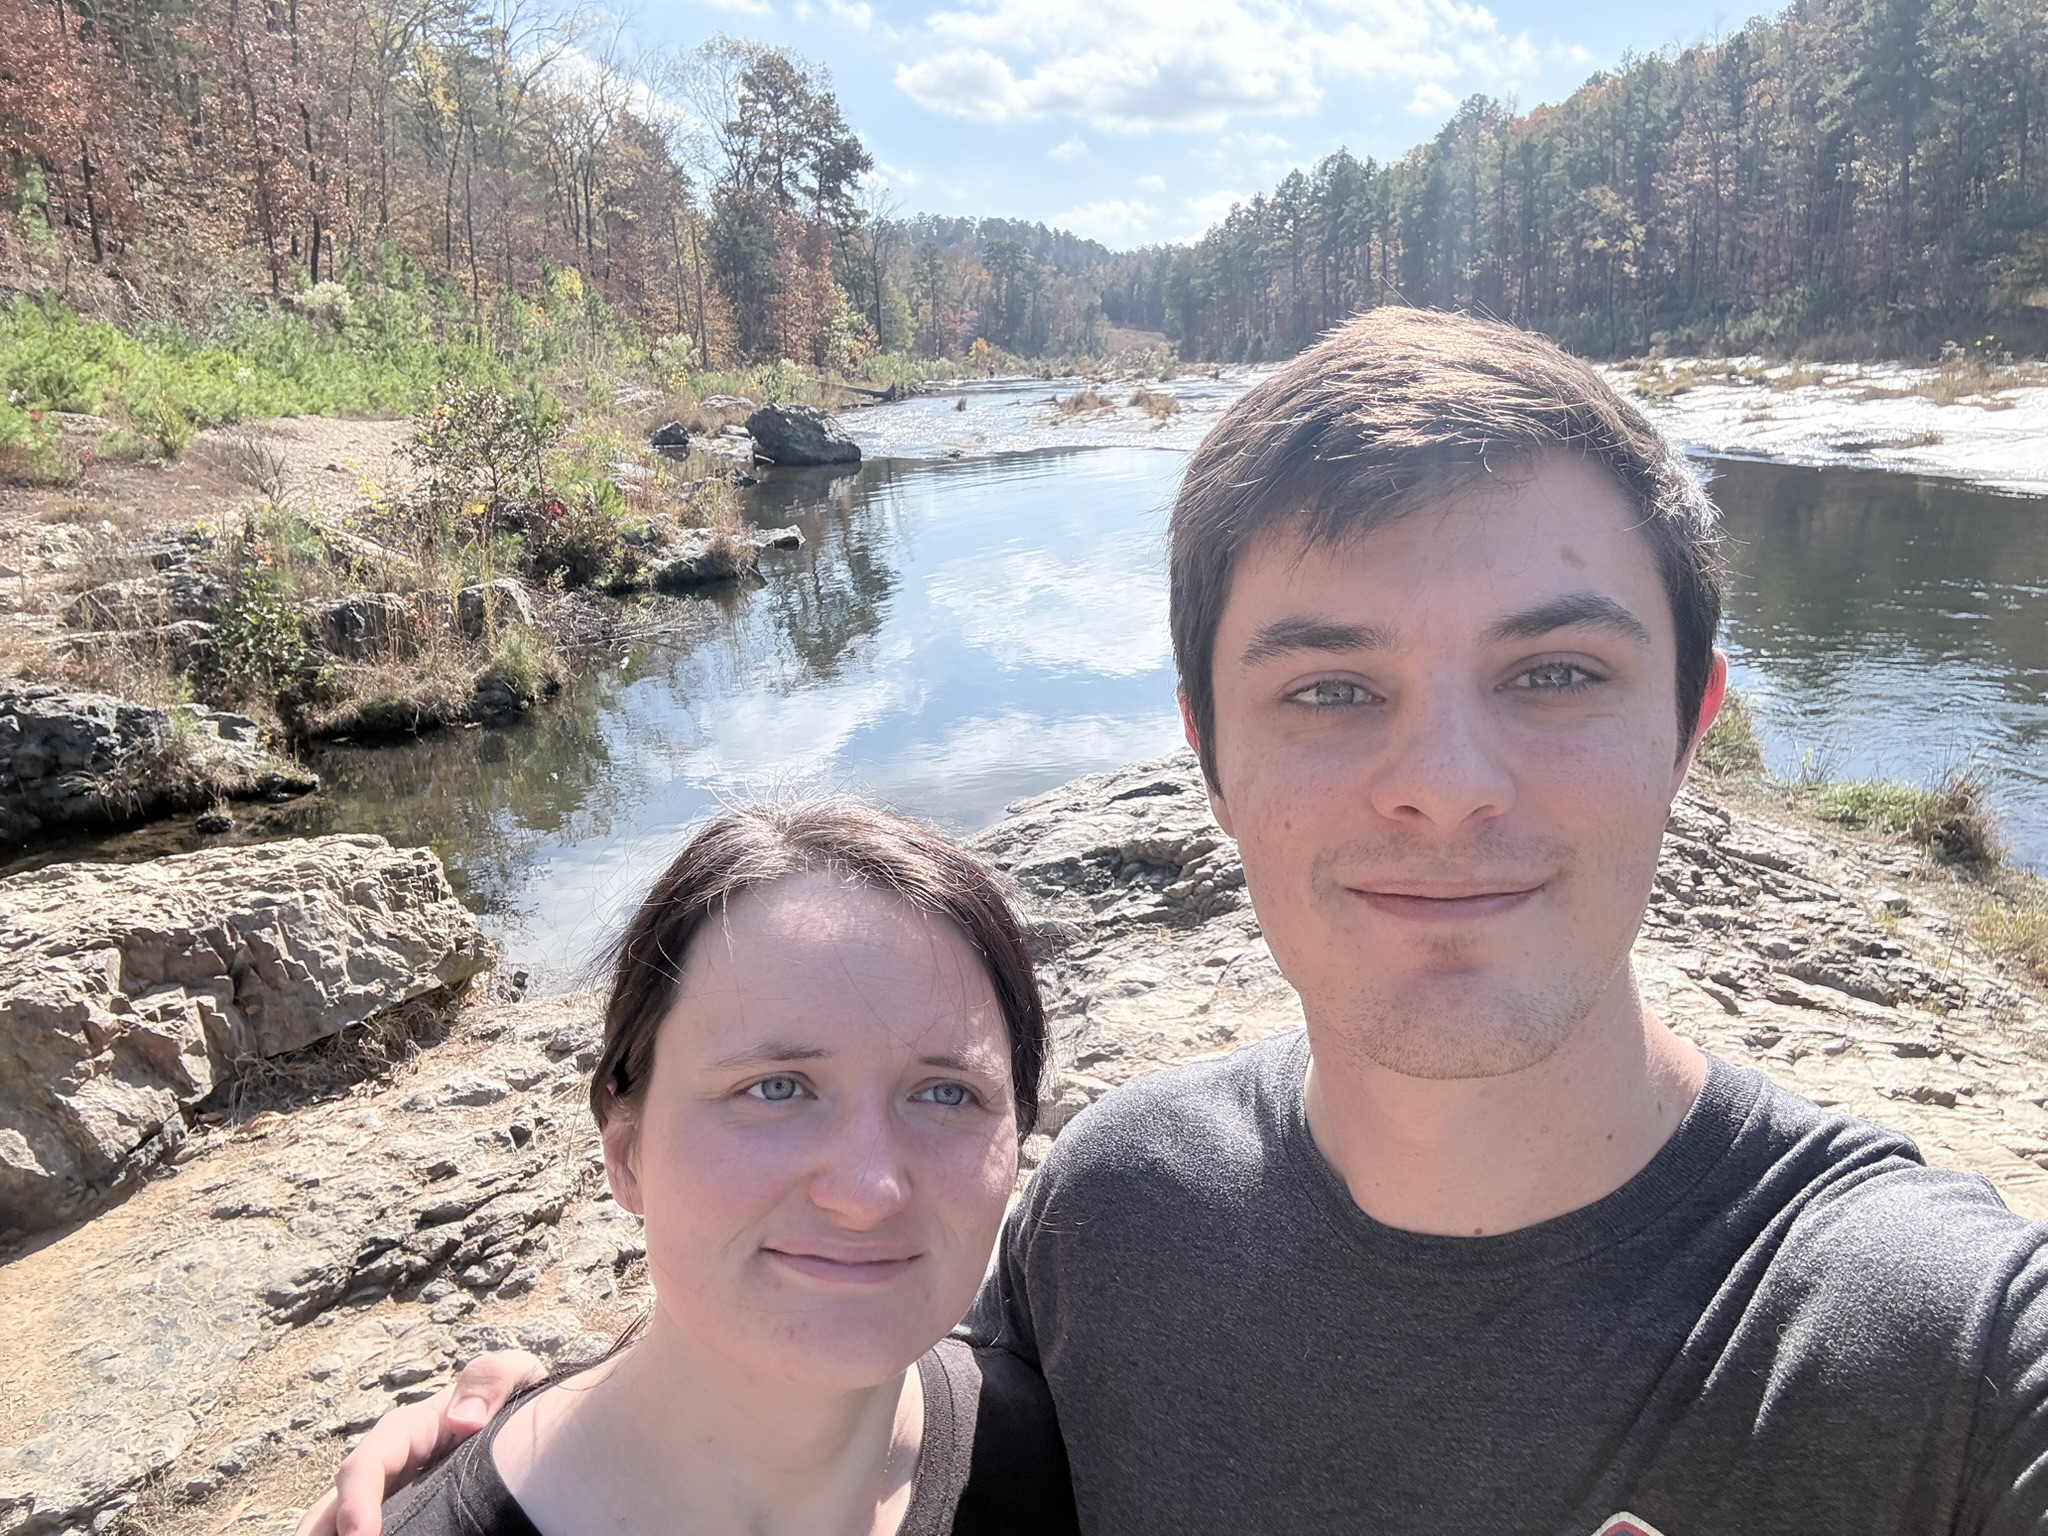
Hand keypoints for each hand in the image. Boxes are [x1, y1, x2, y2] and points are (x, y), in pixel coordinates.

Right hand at [293, 1350, 546, 1535]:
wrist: (523, 1423)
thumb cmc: (510, 1398)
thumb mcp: (511, 1376)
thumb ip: (490, 1381)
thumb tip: (463, 1419)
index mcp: (403, 1433)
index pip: (363, 1467)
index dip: (355, 1501)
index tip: (361, 1535)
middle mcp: (383, 1470)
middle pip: (331, 1511)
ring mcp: (386, 1499)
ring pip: (336, 1529)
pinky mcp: (400, 1519)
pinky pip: (374, 1533)